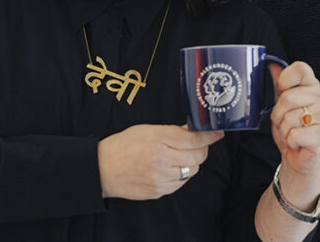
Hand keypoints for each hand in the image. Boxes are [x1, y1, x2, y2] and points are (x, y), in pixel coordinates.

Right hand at [97, 124, 223, 199]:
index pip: (194, 139)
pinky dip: (181, 175)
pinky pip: (180, 183)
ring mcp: (160, 177)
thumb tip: (192, 130)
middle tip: (196, 144)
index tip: (217, 133)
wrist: (102, 169)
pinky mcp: (158, 191)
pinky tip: (171, 168)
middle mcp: (161, 159)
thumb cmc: (123, 145)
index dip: (209, 136)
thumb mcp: (147, 129)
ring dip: (191, 163)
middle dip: (201, 149)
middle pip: (197, 156)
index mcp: (158, 139)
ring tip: (180, 156)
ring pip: (192, 171)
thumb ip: (172, 130)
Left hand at [268, 62, 319, 209]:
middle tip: (284, 122)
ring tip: (291, 133)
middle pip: (288, 97)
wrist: (299, 158)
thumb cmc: (291, 129)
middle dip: (278, 114)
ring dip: (283, 129)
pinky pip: (294, 134)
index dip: (285, 80)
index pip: (301, 69)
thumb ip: (279, 83)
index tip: (282, 92)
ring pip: (289, 117)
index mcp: (313, 87)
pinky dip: (289, 141)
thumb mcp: (281, 104)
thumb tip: (271, 63)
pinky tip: (297, 142)